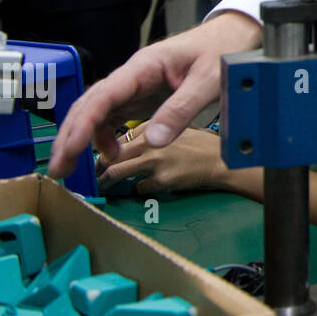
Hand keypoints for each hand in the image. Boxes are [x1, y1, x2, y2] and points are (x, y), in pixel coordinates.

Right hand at [48, 10, 260, 177]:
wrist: (236, 33)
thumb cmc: (223, 49)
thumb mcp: (209, 80)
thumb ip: (182, 109)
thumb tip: (153, 140)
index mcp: (144, 66)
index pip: (102, 96)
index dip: (82, 126)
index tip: (68, 151)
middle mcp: (133, 75)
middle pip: (90, 104)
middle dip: (70, 137)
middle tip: (58, 170)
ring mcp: (137, 85)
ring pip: (98, 111)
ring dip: (82, 138)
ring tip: (75, 168)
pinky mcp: (144, 94)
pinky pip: (115, 114)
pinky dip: (106, 135)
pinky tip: (111, 153)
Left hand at [97, 124, 229, 193]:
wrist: (220, 162)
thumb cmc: (200, 145)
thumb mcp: (175, 128)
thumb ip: (152, 132)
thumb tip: (126, 144)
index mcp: (153, 127)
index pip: (119, 137)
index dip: (107, 149)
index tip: (104, 156)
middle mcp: (151, 142)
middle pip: (111, 155)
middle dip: (99, 166)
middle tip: (96, 174)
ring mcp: (155, 161)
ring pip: (116, 172)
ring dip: (107, 181)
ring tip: (104, 185)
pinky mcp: (161, 179)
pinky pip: (139, 188)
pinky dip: (140, 189)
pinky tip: (147, 186)